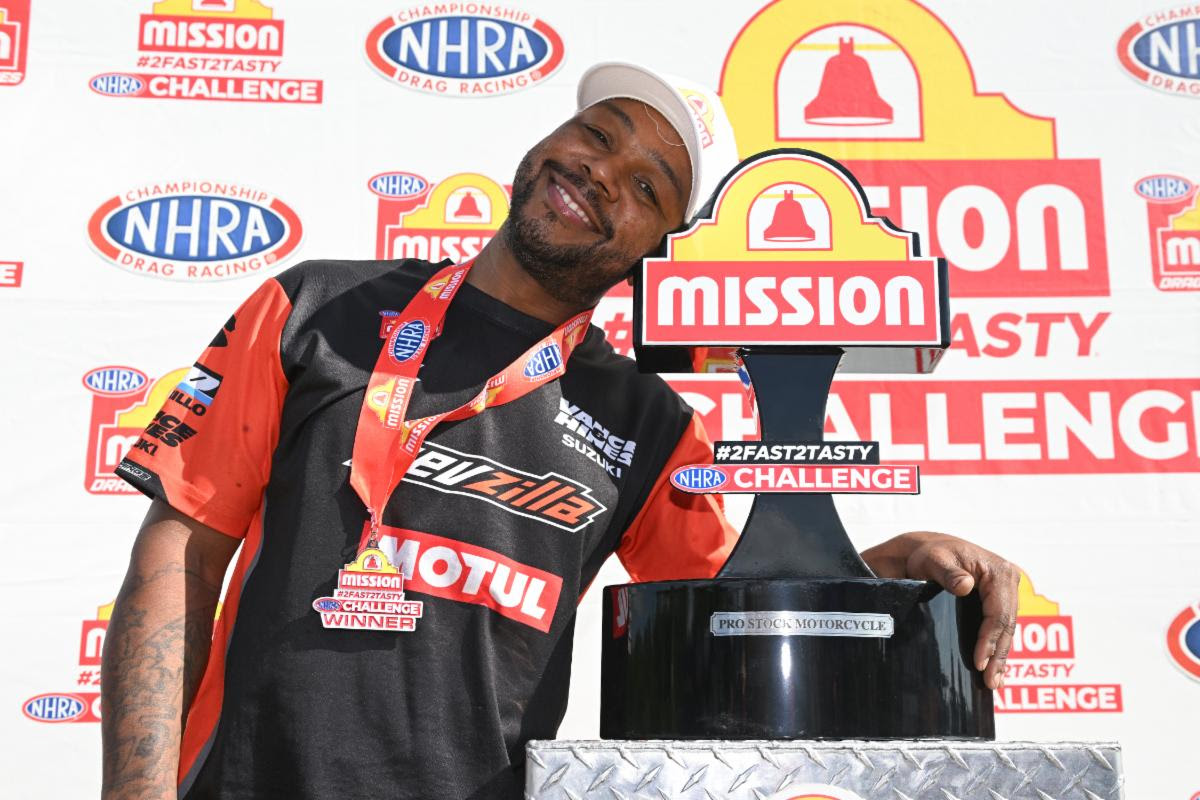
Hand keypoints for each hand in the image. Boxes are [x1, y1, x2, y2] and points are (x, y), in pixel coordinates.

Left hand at [860, 531, 1019, 690]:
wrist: (931, 551)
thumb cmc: (931, 555)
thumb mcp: (934, 560)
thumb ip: (947, 572)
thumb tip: (965, 586)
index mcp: (999, 572)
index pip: (998, 612)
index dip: (990, 639)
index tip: (979, 662)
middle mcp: (1009, 581)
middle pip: (1007, 624)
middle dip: (998, 654)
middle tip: (989, 681)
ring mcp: (1007, 592)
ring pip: (1007, 629)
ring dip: (1001, 656)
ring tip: (993, 682)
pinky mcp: (1000, 601)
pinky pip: (1002, 627)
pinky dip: (998, 647)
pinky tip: (995, 668)